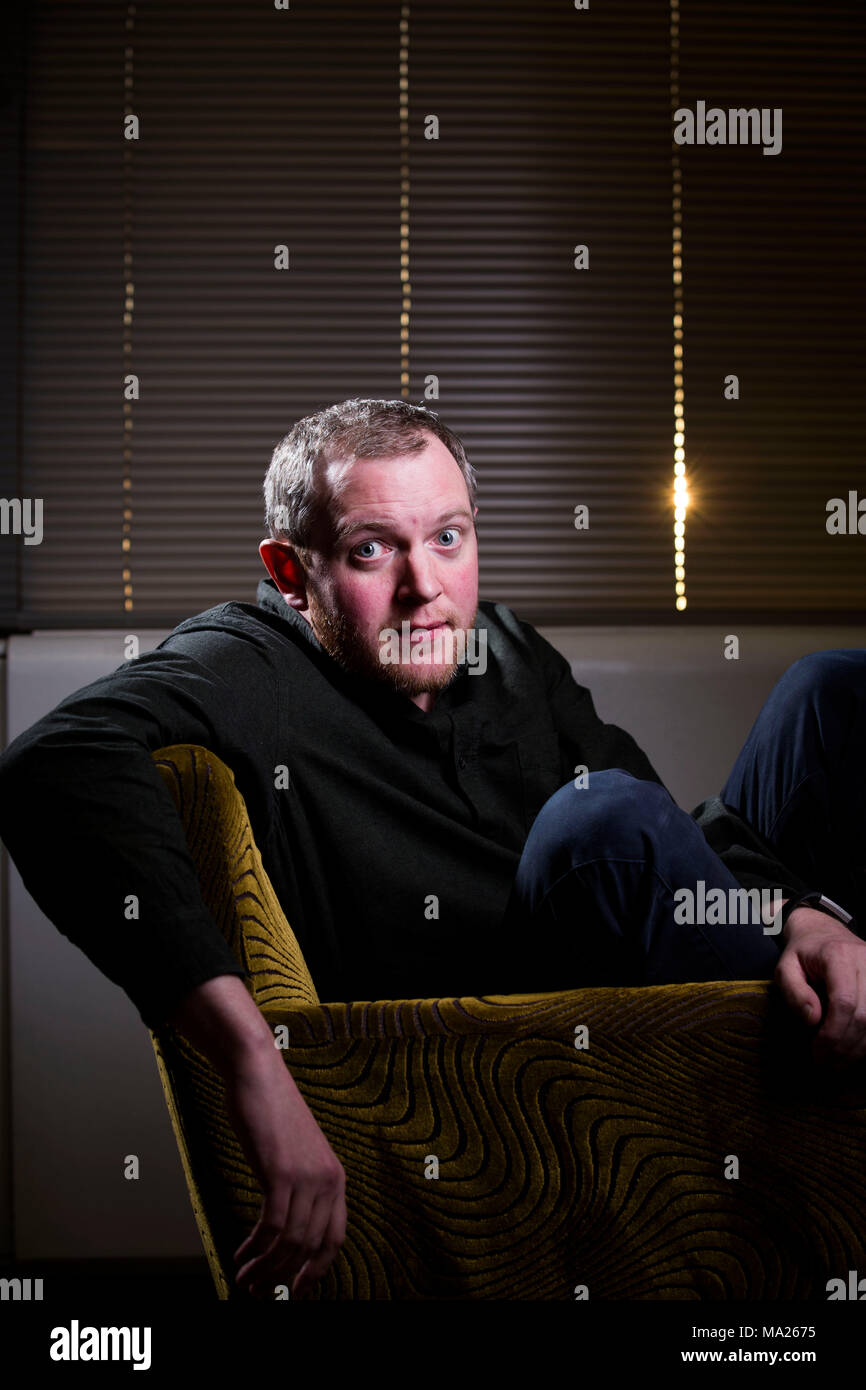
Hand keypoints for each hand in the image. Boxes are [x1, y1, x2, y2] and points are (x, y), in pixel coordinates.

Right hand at [224, 1042, 346, 1298]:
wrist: (258, 1073)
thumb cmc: (271, 1111)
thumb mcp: (296, 1153)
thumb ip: (299, 1185)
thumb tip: (286, 1228)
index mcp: (336, 1177)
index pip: (334, 1238)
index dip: (316, 1270)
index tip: (296, 1291)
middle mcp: (328, 1179)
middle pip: (310, 1247)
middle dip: (284, 1277)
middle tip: (260, 1294)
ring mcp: (306, 1177)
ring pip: (290, 1243)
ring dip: (264, 1268)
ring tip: (244, 1282)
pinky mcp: (280, 1173)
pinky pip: (271, 1227)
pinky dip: (255, 1248)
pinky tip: (240, 1256)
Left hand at [774, 903, 865, 1065]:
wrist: (823, 932)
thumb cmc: (802, 954)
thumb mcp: (785, 968)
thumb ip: (794, 992)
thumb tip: (813, 1019)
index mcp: (838, 955)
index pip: (844, 1001)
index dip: (833, 1033)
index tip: (818, 1052)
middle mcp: (865, 960)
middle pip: (864, 1015)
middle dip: (845, 1046)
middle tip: (826, 1064)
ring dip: (859, 1048)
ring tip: (838, 1062)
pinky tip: (854, 1050)